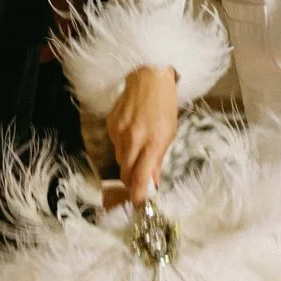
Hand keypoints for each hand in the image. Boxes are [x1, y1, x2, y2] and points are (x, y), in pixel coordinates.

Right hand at [107, 65, 179, 203]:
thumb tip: (152, 182)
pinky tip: (131, 133)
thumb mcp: (170, 133)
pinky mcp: (110, 125)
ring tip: (139, 150)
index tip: (139, 204)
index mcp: (152, 143)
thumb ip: (159, 160)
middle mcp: (133, 140)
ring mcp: (119, 132)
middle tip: (139, 181)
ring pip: (120, 160)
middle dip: (131, 182)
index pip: (139, 179)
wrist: (148, 76)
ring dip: (128, 163)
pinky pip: (115, 145)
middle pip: (125, 174)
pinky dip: (123, 146)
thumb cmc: (164, 105)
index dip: (137, 196)